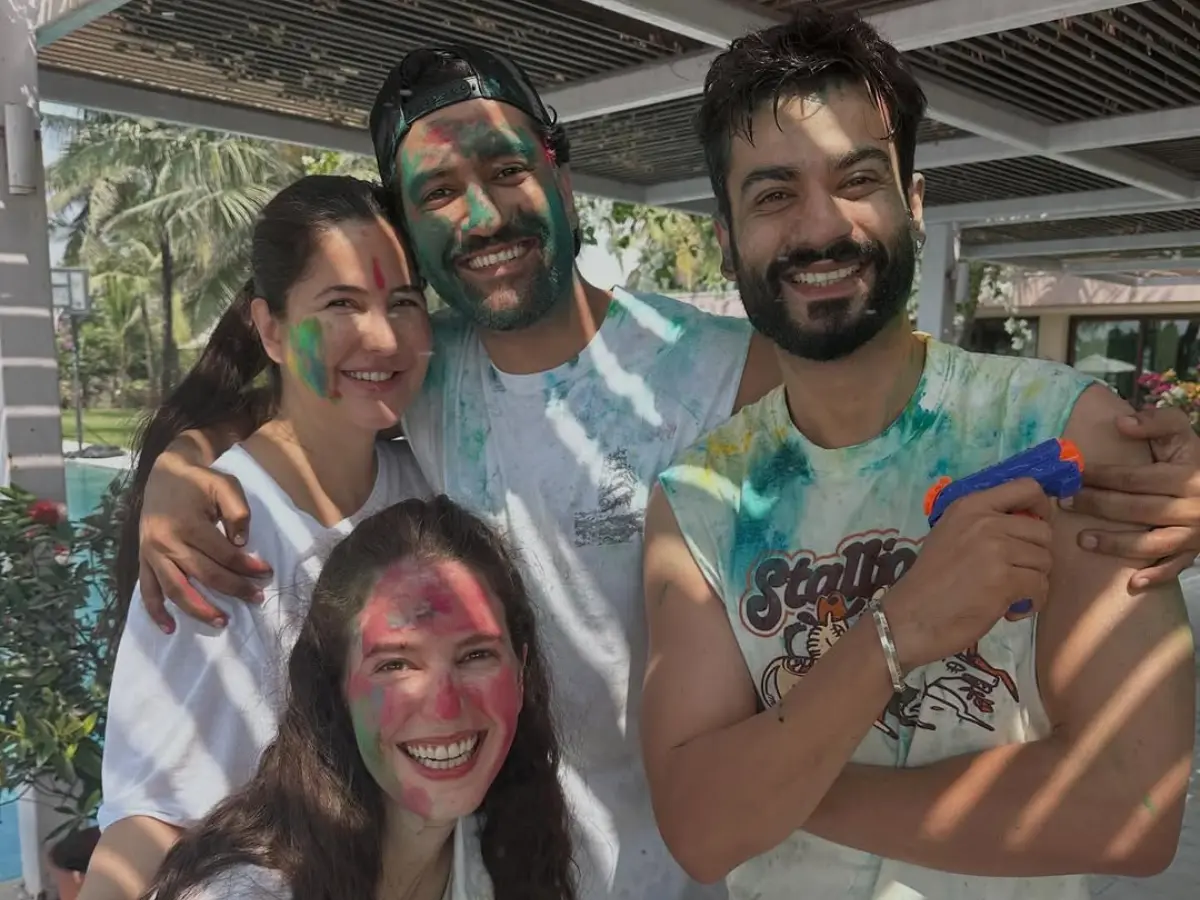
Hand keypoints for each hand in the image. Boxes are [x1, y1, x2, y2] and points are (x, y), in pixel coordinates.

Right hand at [139, 447, 270, 632]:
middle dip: (234, 589)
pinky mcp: (143, 559)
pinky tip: (170, 627)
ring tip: (221, 621)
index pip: (224, 555)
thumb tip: (241, 544)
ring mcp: (151, 553)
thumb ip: (238, 512)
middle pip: (204, 575)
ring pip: (176, 589)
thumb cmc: (200, 481)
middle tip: (256, 598)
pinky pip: (147, 590)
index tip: (266, 573)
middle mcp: (166, 543)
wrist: (165, 473)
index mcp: (188, 525)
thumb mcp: (226, 485)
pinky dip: (156, 611)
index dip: (248, 566)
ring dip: (199, 609)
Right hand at [885, 478, 1054, 671]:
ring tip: (1011, 594)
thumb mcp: (951, 534)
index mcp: (970, 505)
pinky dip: (1032, 602)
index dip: (1042, 507)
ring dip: (1034, 581)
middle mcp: (985, 521)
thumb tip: (1028, 524)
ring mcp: (996, 550)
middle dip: (1036, 556)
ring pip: (1045, 560)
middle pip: (1042, 531)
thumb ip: (984, 523)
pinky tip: (1011, 609)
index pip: (1026, 487)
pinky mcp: (1004, 580)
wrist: (912, 617)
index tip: (1035, 526)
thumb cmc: (930, 580)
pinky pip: (1040, 586)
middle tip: (1017, 573)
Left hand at [1066, 407, 1199, 587]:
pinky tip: (1132, 583)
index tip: (1073, 474)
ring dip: (1115, 544)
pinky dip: (1155, 576)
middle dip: (1096, 506)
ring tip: (1081, 540)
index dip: (1101, 476)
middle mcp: (1192, 507)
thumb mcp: (1181, 433)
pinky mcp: (1194, 552)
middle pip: (1136, 509)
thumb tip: (1121, 423)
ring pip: (1151, 543)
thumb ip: (1155, 421)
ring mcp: (1194, 533)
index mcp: (1186, 476)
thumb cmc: (1193, 459)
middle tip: (1064, 503)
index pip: (1134, 478)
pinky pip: (1174, 567)